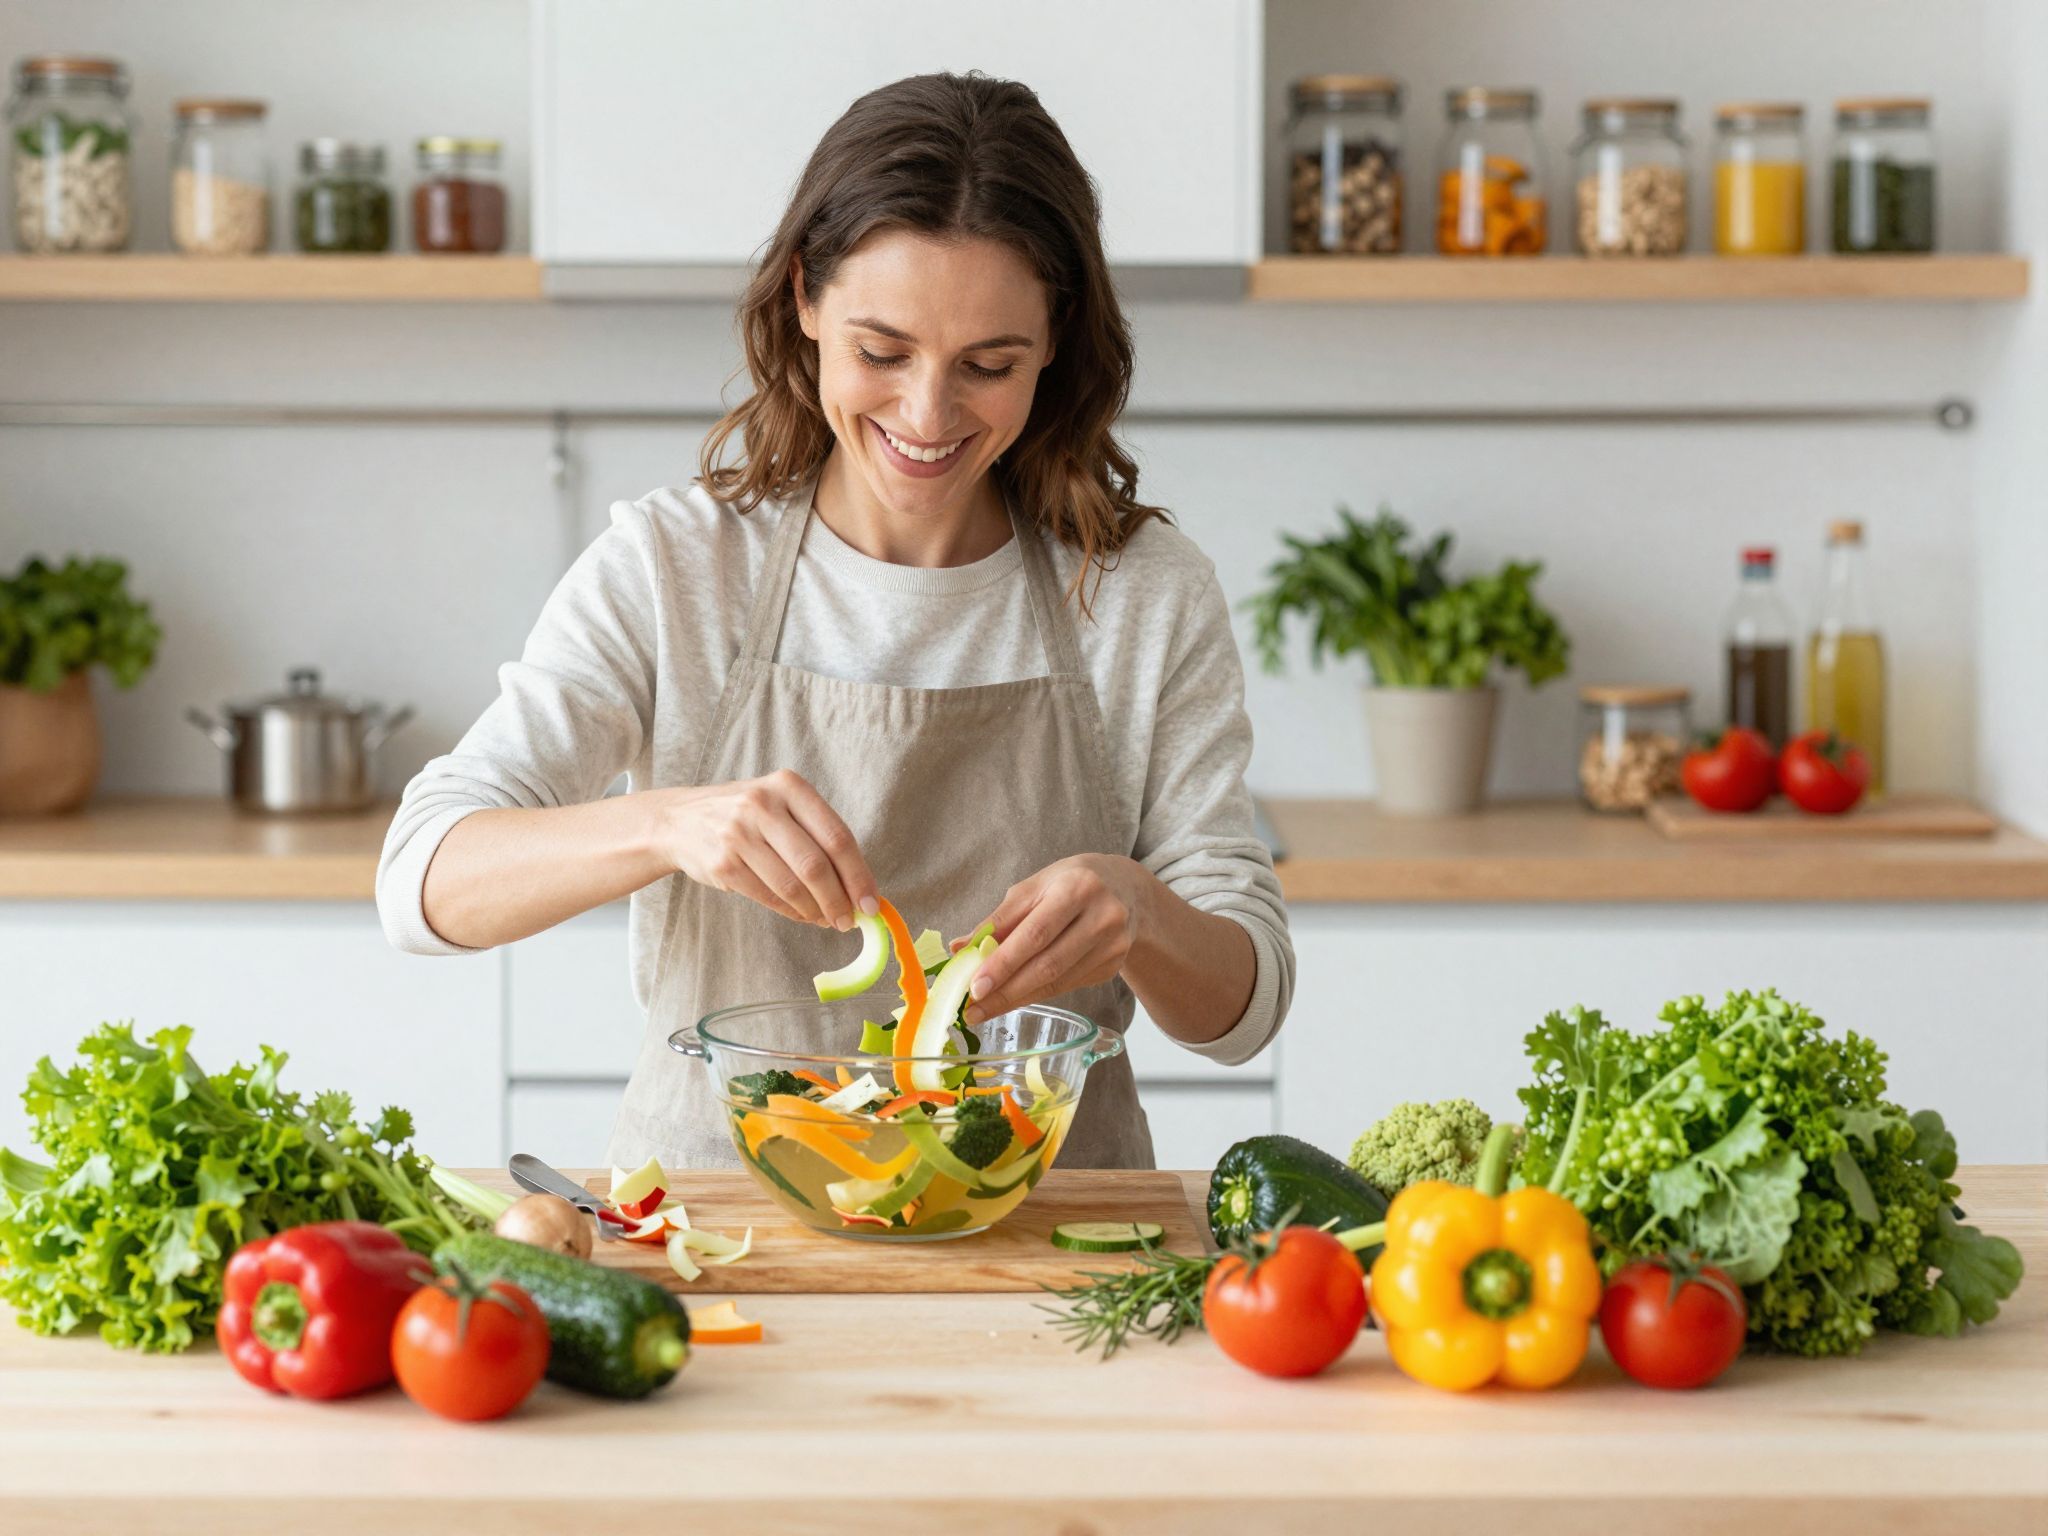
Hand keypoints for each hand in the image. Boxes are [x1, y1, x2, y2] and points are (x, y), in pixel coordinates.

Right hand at [655, 770, 876, 928]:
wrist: (680, 820)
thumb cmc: (746, 816)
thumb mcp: (780, 806)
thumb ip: (818, 837)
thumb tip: (859, 887)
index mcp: (789, 786)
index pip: (837, 835)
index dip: (858, 874)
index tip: (871, 902)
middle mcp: (763, 804)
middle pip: (816, 864)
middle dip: (839, 899)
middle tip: (850, 920)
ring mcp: (739, 833)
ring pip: (793, 885)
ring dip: (816, 910)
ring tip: (827, 919)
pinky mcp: (723, 862)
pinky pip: (769, 896)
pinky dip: (792, 912)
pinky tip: (803, 915)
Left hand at [963, 855, 1151, 1024]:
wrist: (1124, 889)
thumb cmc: (1069, 883)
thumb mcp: (1034, 888)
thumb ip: (999, 920)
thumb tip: (961, 949)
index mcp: (1077, 888)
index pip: (1035, 933)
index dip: (1004, 963)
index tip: (975, 987)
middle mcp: (1102, 917)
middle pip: (1049, 965)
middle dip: (1006, 991)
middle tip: (974, 1009)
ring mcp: (1113, 945)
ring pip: (1058, 982)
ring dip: (1018, 998)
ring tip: (986, 1009)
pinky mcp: (1113, 966)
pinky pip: (1068, 986)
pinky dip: (1037, 994)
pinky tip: (1016, 998)